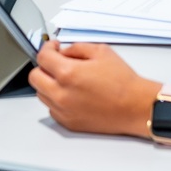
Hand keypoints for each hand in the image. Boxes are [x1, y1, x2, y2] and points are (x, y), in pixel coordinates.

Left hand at [29, 39, 159, 137]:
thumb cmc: (123, 82)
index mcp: (68, 74)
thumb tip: (63, 51)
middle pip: (35, 77)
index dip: (47, 48)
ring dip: (48, 83)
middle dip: (44, 66)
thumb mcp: (101, 52)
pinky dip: (56, 99)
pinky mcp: (68, 122)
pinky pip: (51, 108)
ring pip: (41, 93)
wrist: (136, 107)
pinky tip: (71, 94)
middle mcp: (61, 94)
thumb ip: (76, 48)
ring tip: (66, 79)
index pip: (42, 58)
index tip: (53, 48)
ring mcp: (63, 111)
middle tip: (56, 63)